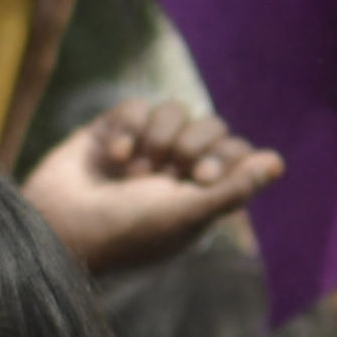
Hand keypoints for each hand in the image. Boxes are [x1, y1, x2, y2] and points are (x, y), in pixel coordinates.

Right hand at [23, 94, 284, 271]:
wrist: (57, 227)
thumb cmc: (126, 231)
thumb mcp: (185, 215)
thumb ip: (232, 188)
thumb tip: (279, 162)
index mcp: (201, 193)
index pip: (237, 153)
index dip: (227, 155)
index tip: (202, 176)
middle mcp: (176, 169)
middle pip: (210, 126)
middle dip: (191, 143)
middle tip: (168, 170)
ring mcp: (144, 148)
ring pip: (174, 111)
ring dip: (158, 136)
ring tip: (134, 169)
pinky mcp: (112, 130)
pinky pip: (137, 105)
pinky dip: (129, 126)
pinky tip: (114, 155)